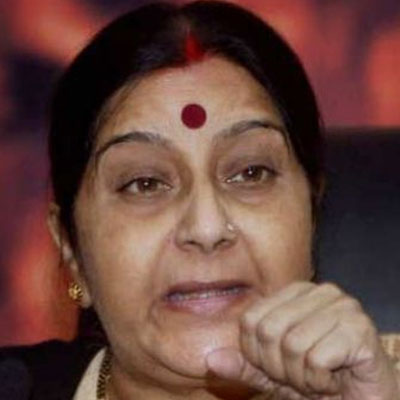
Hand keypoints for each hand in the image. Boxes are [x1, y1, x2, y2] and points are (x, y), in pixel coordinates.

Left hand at [206, 282, 399, 398]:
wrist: (364, 399)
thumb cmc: (319, 380)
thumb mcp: (274, 375)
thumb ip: (245, 366)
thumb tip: (211, 358)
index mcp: (295, 292)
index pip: (251, 320)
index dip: (257, 355)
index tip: (280, 368)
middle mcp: (319, 291)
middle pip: (268, 330)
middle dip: (279, 367)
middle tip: (301, 376)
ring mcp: (342, 306)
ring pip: (292, 345)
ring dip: (301, 377)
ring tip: (318, 378)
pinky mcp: (360, 328)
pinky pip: (316, 360)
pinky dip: (319, 382)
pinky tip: (334, 380)